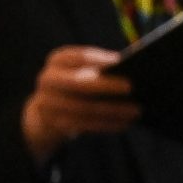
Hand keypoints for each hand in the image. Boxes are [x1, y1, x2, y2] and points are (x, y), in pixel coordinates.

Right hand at [21, 46, 140, 164]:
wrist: (47, 112)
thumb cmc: (76, 84)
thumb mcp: (80, 71)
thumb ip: (101, 67)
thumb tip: (132, 66)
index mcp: (58, 61)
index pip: (76, 56)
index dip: (97, 58)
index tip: (118, 60)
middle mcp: (49, 80)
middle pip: (78, 83)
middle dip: (106, 86)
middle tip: (131, 87)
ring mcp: (50, 103)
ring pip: (85, 108)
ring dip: (113, 110)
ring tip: (135, 110)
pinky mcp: (57, 123)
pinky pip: (86, 125)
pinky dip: (108, 124)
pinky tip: (126, 122)